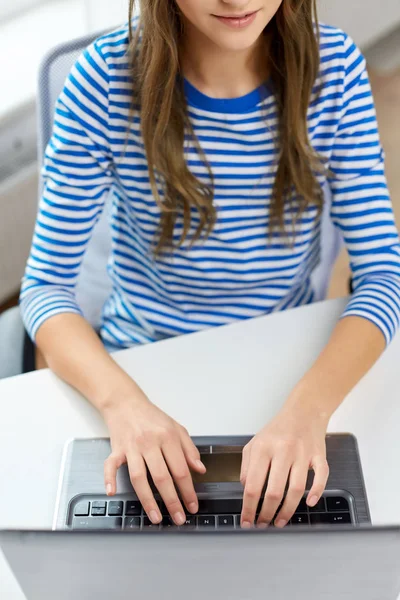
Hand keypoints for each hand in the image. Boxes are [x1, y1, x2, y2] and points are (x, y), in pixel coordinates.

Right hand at [101, 389, 205, 525]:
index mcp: (167, 437)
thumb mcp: (177, 428)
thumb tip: (200, 470)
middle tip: (179, 518)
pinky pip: (110, 465)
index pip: (181, 469)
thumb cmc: (152, 417)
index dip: (188, 490)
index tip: (192, 505)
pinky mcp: (116, 449)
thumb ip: (189, 449)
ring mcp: (132, 447)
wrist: (127, 403)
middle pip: (162, 477)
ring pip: (139, 477)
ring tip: (156, 517)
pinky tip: (112, 492)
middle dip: (172, 501)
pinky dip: (109, 479)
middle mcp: (149, 443)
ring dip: (148, 500)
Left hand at [240, 403, 328, 527]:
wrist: (303, 411)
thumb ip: (247, 467)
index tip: (246, 521)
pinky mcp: (319, 455)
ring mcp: (302, 453)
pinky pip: (321, 476)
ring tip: (280, 521)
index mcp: (263, 448)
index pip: (253, 485)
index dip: (248, 508)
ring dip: (287, 510)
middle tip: (263, 525)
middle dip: (267, 514)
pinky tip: (310, 503)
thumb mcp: (254, 444)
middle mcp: (282, 450)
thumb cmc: (278, 430)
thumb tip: (246, 490)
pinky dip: (317, 491)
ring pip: (296, 489)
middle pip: (274, 491)